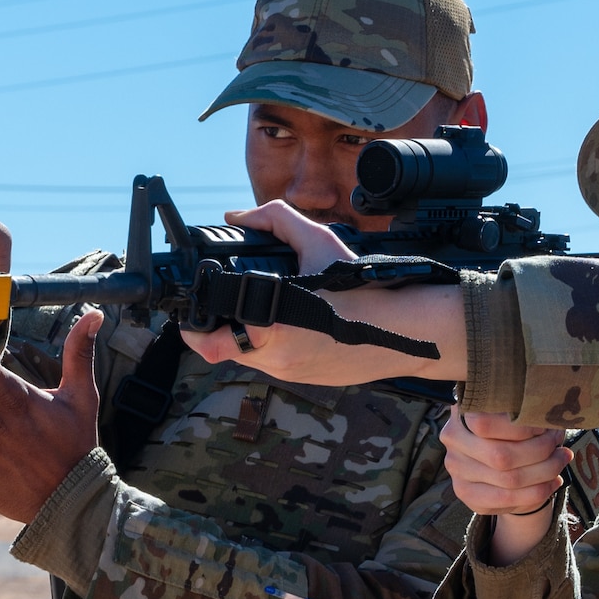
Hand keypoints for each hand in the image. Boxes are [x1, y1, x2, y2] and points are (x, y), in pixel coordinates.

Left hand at [178, 200, 467, 381]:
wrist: (406, 331)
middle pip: (224, 350)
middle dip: (219, 328)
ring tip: (266, 307)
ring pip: (248, 358)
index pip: (209, 342)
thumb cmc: (363, 289)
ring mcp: (289, 374)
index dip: (193, 328)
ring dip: (247, 335)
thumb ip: (275, 220)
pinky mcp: (305, 381)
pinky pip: (275, 363)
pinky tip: (293, 321)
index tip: (193, 311)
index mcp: (270, 328)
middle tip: (222, 306)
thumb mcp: (318, 243)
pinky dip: (274, 344)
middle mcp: (275, 358)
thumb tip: (238, 217)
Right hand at [441, 411, 568, 565]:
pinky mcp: (466, 493)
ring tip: (562, 459)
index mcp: (462, 411)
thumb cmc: (512, 424)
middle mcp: (452, 440)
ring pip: (508, 480)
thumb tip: (551, 418)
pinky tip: (554, 480)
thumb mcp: (516, 408)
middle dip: (540, 452)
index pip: (485, 424)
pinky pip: (507, 500)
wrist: (497, 453)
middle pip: (501, 456)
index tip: (546, 426)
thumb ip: (526, 410)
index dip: (522, 427)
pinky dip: (538, 491)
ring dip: (545, 471)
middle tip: (561, 445)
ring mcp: (456, 470)